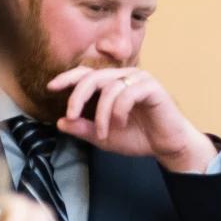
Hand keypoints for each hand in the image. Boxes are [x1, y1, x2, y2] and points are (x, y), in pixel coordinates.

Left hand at [47, 65, 218, 172]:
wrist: (168, 146)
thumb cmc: (139, 138)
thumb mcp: (104, 137)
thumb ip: (84, 129)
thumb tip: (61, 122)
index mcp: (112, 84)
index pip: (86, 74)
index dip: (68, 78)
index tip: (52, 87)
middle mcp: (124, 77)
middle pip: (92, 77)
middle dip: (78, 97)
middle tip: (72, 116)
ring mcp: (139, 79)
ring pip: (108, 88)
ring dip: (101, 114)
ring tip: (104, 132)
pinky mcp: (151, 87)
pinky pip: (127, 93)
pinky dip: (118, 111)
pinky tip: (121, 124)